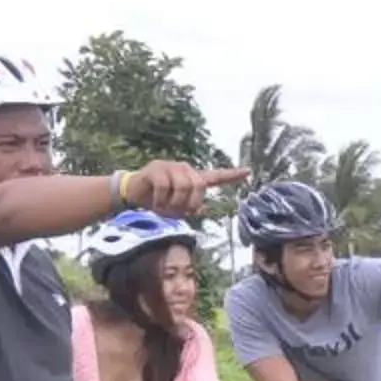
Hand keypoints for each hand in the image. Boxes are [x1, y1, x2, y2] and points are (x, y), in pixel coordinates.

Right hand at [124, 161, 245, 216]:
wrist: (132, 193)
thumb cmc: (156, 199)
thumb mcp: (175, 206)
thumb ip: (190, 206)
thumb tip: (202, 208)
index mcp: (192, 179)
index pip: (215, 176)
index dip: (232, 175)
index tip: (248, 171)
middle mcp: (184, 169)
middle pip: (198, 186)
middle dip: (188, 204)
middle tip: (176, 213)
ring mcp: (170, 167)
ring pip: (182, 187)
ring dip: (173, 204)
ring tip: (164, 208)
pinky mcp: (156, 168)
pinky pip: (164, 187)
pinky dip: (160, 200)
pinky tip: (155, 203)